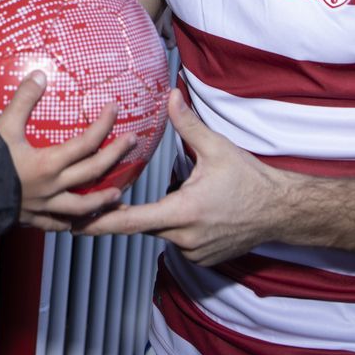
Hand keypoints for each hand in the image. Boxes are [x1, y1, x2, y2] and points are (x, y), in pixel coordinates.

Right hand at [0, 72, 131, 229]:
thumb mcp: (3, 125)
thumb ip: (24, 99)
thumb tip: (40, 74)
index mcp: (48, 164)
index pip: (86, 143)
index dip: (104, 124)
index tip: (115, 108)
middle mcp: (52, 187)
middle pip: (93, 172)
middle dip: (115, 154)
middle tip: (132, 141)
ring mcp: (43, 207)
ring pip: (81, 207)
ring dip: (102, 200)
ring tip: (117, 193)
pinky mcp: (31, 219)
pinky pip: (56, 225)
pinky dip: (70, 223)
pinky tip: (76, 222)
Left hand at [78, 89, 289, 265]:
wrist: (281, 211)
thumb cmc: (249, 178)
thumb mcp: (217, 148)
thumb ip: (188, 124)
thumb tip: (170, 95)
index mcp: (184, 211)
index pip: (131, 221)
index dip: (99, 222)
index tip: (74, 222)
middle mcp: (185, 238)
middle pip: (141, 227)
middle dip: (118, 216)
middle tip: (88, 209)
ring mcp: (195, 252)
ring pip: (159, 234)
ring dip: (151, 219)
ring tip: (144, 201)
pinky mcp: (203, 259)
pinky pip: (176, 243)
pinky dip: (172, 229)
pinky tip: (182, 212)